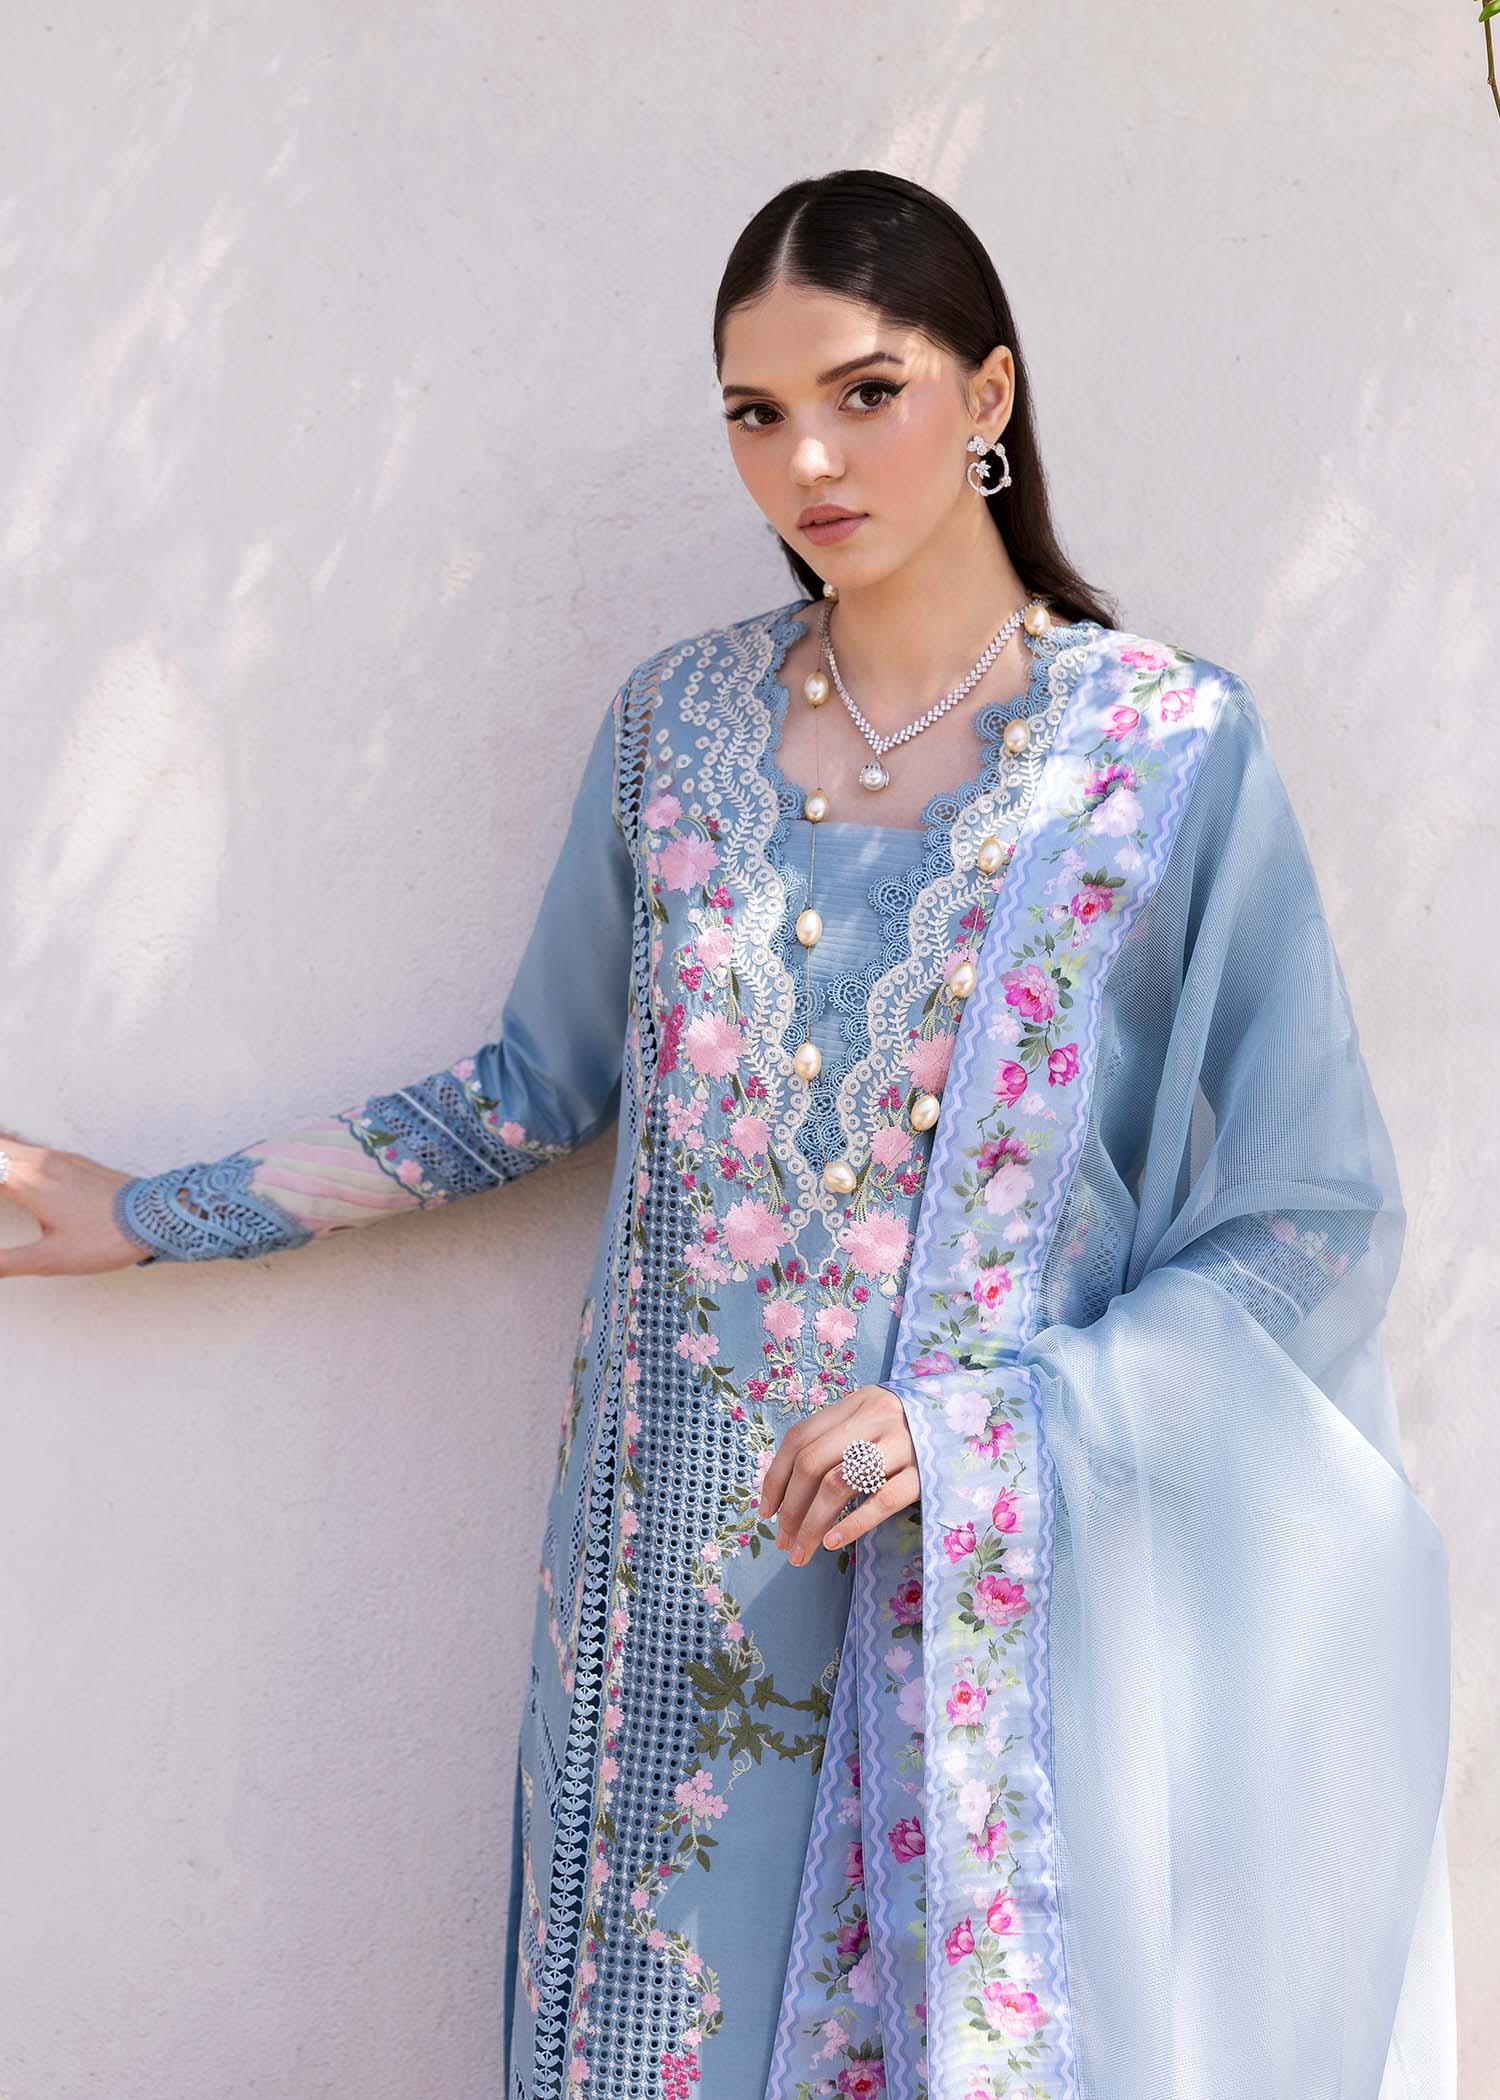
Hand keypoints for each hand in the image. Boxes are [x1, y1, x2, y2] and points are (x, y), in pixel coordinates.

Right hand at [0, 1132, 149, 1277]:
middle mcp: (39, 1161)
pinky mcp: (72, 1160)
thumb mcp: (50, 1260)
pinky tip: (6, 1158)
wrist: (158, 1217)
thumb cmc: (105, 1239)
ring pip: (8, 1142)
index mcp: (27, 1182)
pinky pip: (27, 1146)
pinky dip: (6, 1150)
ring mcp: (57, 1157)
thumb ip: (5, 1263)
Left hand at [758, 1382, 918, 1565]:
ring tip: (803, 1551)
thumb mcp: (874, 1421)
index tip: (767, 1512)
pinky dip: (852, 1524)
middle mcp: (877, 1417)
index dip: (776, 1477)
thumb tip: (786, 1490)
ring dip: (813, 1524)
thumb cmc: (914, 1432)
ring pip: (840, 1484)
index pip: (799, 1437)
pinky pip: (881, 1501)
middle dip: (791, 1508)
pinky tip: (833, 1543)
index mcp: (857, 1402)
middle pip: (813, 1462)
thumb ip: (838, 1439)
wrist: (976, 1428)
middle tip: (784, 1542)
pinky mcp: (926, 1474)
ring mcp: (903, 1444)